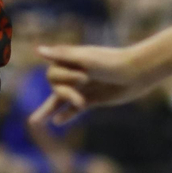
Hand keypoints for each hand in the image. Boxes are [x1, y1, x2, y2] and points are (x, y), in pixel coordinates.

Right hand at [29, 43, 151, 127]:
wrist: (137, 73)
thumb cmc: (111, 63)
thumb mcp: (86, 58)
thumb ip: (61, 55)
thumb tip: (37, 50)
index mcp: (71, 60)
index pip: (53, 73)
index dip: (65, 77)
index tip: (84, 77)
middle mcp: (74, 73)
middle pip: (55, 86)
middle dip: (64, 92)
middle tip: (83, 94)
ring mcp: (83, 88)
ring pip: (59, 100)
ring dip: (48, 109)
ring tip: (34, 122)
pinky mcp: (92, 100)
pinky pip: (73, 110)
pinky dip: (65, 115)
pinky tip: (56, 122)